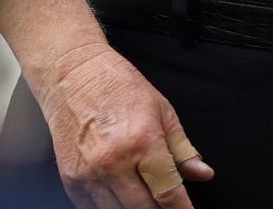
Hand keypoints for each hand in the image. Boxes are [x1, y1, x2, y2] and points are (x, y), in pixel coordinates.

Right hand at [36, 42, 212, 208]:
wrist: (73, 76)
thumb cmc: (119, 88)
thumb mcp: (163, 112)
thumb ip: (182, 149)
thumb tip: (202, 174)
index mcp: (143, 143)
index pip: (167, 192)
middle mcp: (113, 163)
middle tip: (168, 204)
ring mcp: (88, 174)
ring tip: (146, 198)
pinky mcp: (70, 180)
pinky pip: (91, 208)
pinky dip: (109, 207)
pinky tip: (121, 197)